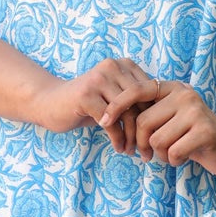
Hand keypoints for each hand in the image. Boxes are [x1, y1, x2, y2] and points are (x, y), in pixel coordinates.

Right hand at [39, 57, 159, 149]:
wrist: (50, 103)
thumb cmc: (87, 103)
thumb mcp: (114, 98)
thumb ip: (135, 101)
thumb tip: (165, 118)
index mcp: (123, 64)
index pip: (149, 92)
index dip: (154, 116)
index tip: (156, 137)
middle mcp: (112, 67)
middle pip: (140, 102)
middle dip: (145, 130)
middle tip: (147, 151)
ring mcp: (98, 79)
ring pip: (127, 113)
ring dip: (131, 137)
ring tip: (132, 152)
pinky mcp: (86, 95)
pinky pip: (111, 122)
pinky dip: (117, 138)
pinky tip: (118, 148)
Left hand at [103, 77, 215, 174]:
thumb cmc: (192, 134)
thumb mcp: (170, 118)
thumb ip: (149, 113)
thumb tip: (112, 117)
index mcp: (173, 88)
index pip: (138, 91)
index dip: (117, 105)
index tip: (102, 120)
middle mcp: (184, 95)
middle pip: (143, 122)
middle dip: (141, 144)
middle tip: (148, 154)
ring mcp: (196, 112)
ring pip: (156, 140)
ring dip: (159, 154)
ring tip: (171, 154)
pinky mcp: (204, 132)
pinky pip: (172, 152)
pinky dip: (173, 161)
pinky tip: (183, 157)